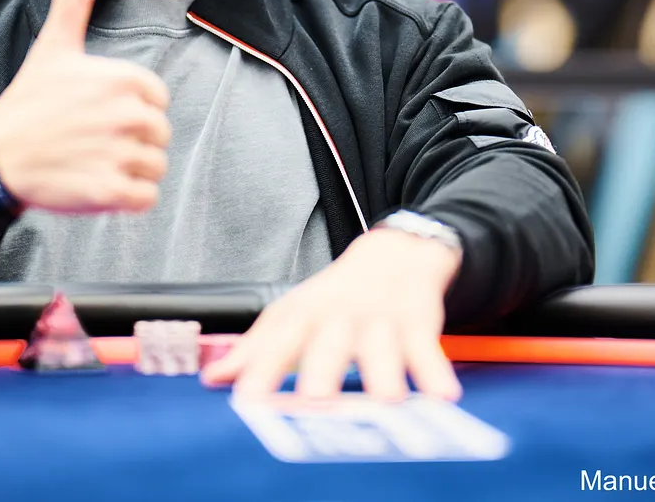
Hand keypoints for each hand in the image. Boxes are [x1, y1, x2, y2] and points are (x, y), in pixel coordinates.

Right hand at [0, 0, 171, 213]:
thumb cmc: (29, 100)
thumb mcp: (54, 45)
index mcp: (124, 79)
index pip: (158, 100)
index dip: (133, 109)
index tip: (98, 112)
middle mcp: (127, 115)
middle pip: (159, 135)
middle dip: (131, 142)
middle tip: (91, 140)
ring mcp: (120, 154)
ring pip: (155, 168)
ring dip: (129, 172)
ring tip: (92, 162)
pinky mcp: (111, 192)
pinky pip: (146, 199)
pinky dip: (127, 199)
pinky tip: (96, 185)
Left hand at [201, 230, 461, 401]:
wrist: (394, 253)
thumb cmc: (336, 296)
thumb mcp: (293, 314)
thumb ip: (256, 350)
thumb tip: (212, 378)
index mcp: (304, 315)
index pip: (278, 342)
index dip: (262, 370)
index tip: (248, 400)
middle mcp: (340, 317)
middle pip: (329, 346)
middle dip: (322, 373)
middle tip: (316, 401)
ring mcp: (380, 320)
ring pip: (381, 348)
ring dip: (384, 375)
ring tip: (387, 402)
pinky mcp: (418, 323)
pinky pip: (427, 349)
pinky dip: (435, 372)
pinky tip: (441, 396)